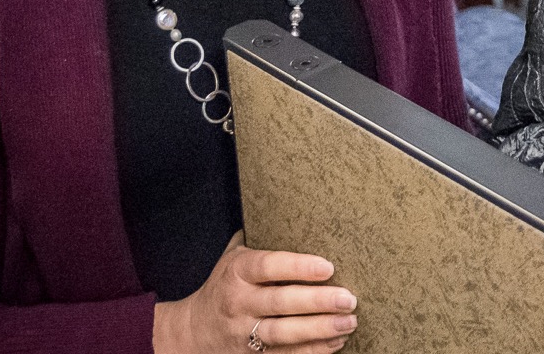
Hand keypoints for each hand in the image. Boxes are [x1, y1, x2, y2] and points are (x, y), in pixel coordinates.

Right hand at [154, 232, 358, 353]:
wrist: (193, 330)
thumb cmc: (226, 284)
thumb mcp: (233, 257)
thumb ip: (259, 238)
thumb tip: (296, 203)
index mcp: (236, 272)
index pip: (268, 266)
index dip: (298, 267)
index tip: (328, 267)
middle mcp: (238, 302)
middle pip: (280, 302)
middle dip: (317, 302)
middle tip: (349, 298)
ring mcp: (244, 332)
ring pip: (284, 333)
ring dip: (320, 329)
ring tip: (349, 322)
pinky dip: (314, 350)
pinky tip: (337, 340)